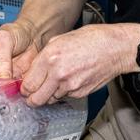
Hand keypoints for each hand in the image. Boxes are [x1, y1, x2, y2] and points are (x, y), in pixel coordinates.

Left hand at [19, 23, 139, 105]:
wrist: (116, 48)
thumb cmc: (92, 39)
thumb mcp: (60, 39)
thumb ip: (44, 56)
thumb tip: (32, 71)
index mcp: (50, 57)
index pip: (27, 84)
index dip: (24, 88)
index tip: (25, 87)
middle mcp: (59, 74)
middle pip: (36, 99)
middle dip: (32, 98)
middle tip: (33, 93)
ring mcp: (71, 86)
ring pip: (50, 100)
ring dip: (48, 95)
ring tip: (55, 83)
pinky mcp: (81, 93)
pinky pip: (65, 97)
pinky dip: (63, 92)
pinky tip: (70, 80)